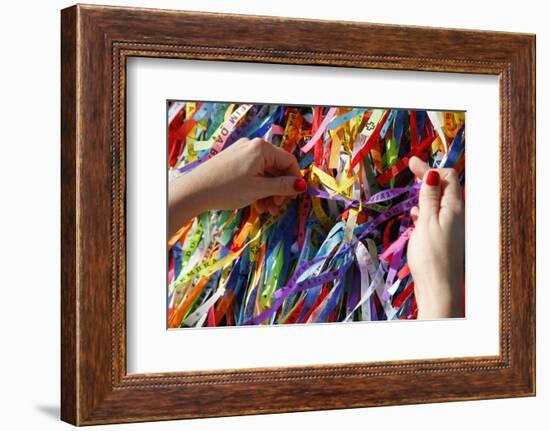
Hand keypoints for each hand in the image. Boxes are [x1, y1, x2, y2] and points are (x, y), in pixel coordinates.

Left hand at [168, 138, 305, 236]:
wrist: (194, 191)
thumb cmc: (227, 189)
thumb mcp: (259, 189)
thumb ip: (282, 187)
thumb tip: (302, 185)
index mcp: (262, 148)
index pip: (289, 161)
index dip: (294, 180)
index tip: (292, 198)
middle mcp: (252, 146)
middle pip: (276, 168)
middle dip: (279, 189)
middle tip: (277, 207)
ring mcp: (241, 153)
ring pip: (264, 173)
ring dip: (268, 192)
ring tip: (265, 209)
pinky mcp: (233, 161)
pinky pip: (253, 173)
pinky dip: (257, 188)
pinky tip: (256, 204)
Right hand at [406, 156, 464, 318]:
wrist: (439, 288)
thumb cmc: (431, 255)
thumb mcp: (427, 222)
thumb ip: (429, 197)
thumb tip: (432, 173)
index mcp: (454, 207)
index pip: (447, 177)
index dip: (430, 168)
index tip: (411, 162)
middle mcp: (456, 215)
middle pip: (444, 188)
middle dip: (428, 177)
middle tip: (410, 167)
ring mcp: (451, 227)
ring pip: (439, 203)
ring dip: (425, 195)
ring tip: (411, 192)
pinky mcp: (444, 239)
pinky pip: (436, 217)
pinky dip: (425, 211)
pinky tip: (415, 216)